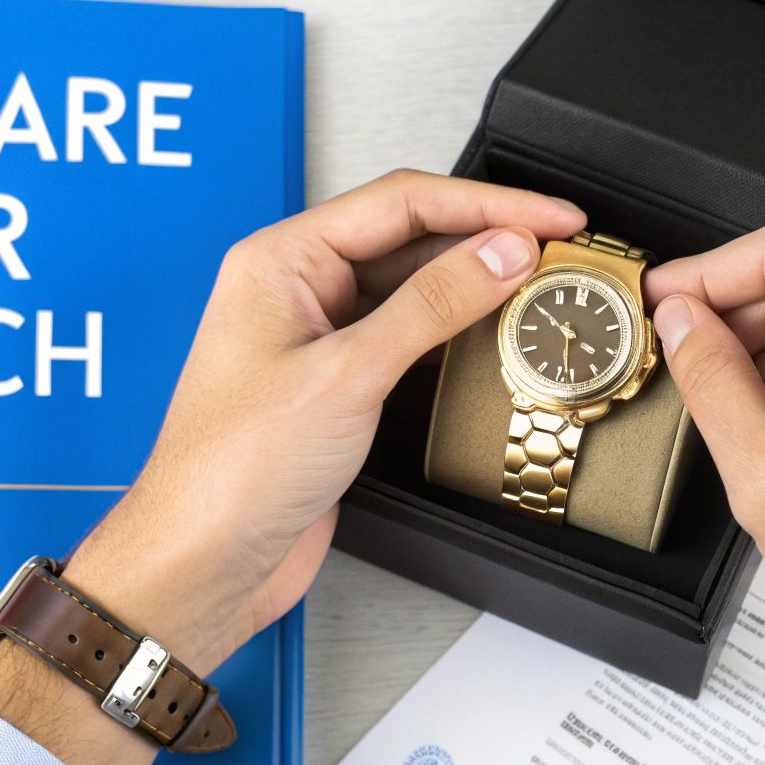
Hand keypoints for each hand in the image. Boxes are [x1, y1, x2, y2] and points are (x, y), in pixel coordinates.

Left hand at [62, 171, 585, 673]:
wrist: (205, 561)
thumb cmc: (232, 470)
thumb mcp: (348, 374)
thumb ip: (433, 306)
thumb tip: (501, 252)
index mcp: (282, 260)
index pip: (403, 203)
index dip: (488, 203)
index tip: (552, 217)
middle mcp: (297, 290)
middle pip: (412, 238)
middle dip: (488, 239)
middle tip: (559, 250)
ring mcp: (318, 339)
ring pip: (414, 290)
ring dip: (476, 287)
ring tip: (540, 290)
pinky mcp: (338, 388)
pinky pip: (408, 340)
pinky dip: (456, 336)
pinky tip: (494, 340)